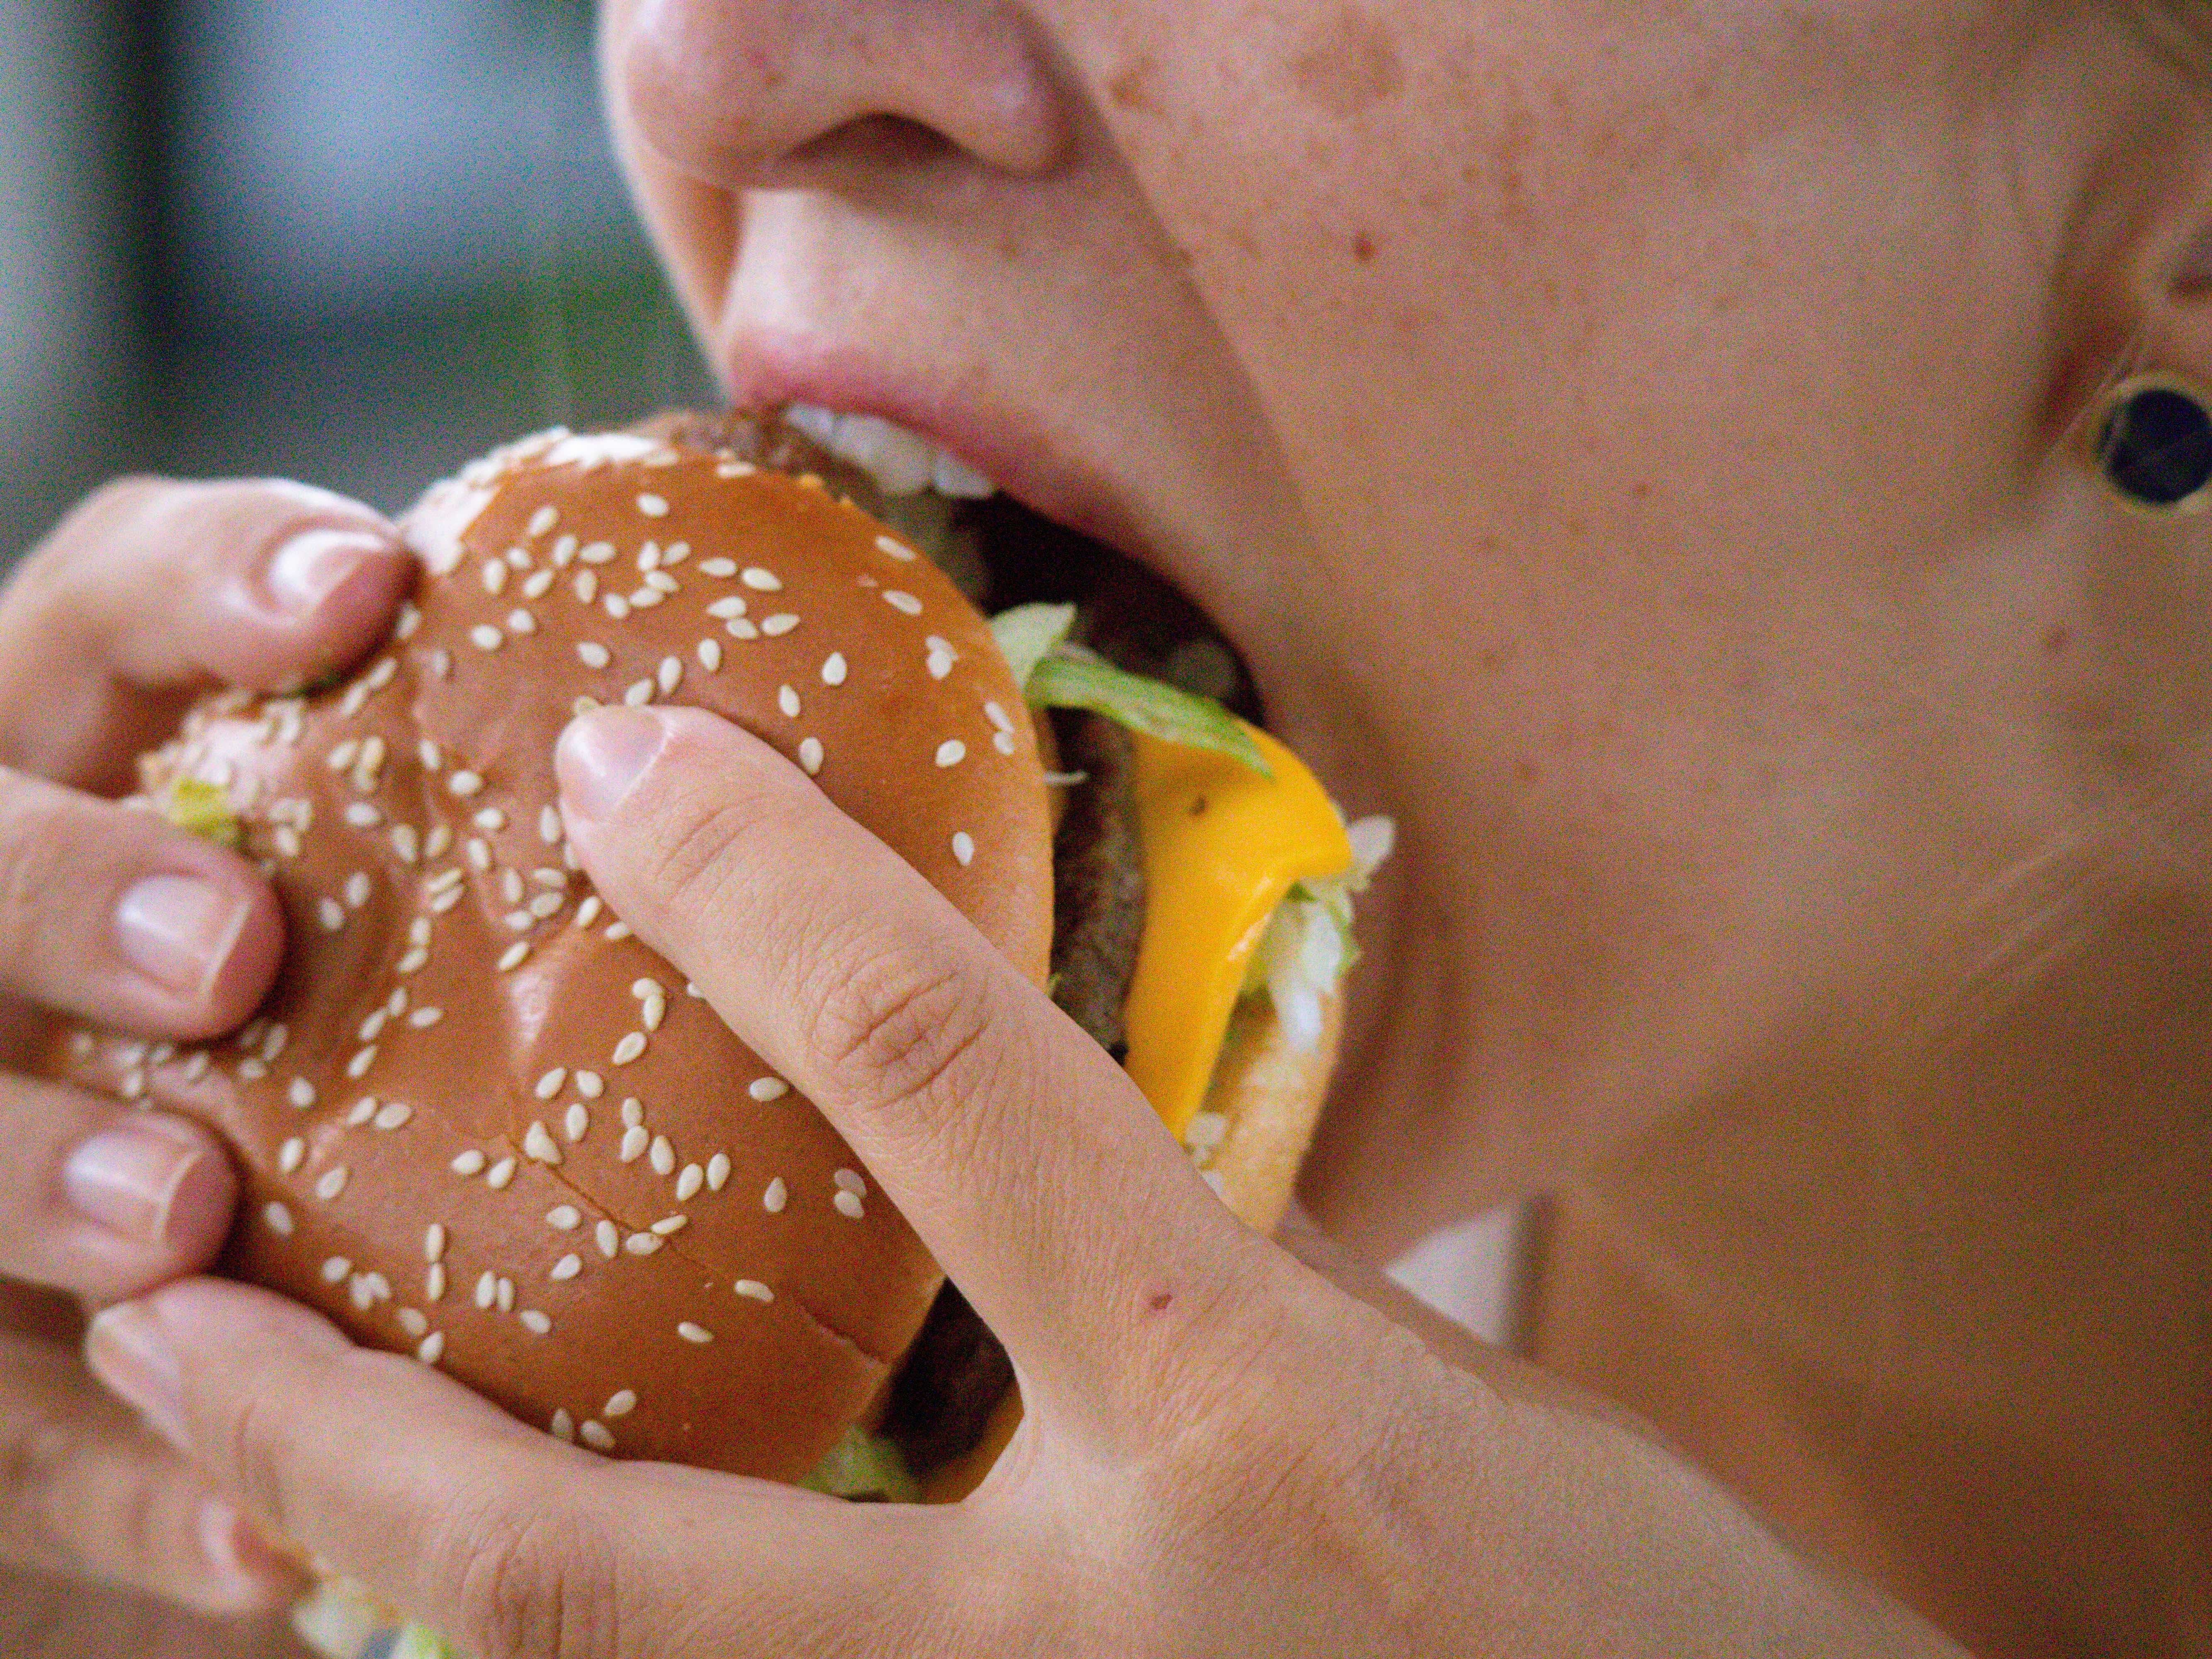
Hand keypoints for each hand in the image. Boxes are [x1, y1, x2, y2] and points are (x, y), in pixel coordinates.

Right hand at [0, 475, 409, 1614]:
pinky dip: (133, 1485)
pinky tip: (267, 1538)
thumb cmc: (385, 1024)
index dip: (212, 583)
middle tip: (237, 945)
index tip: (370, 586)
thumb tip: (751, 778)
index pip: (113, 611)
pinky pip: (9, 1447)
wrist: (233, 1261)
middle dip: (66, 885)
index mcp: (115, 768)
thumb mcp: (424, 898)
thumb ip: (500, 831)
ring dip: (40, 1176)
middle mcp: (11, 942)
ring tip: (188, 1218)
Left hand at [84, 704, 1964, 1656]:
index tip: (625, 763)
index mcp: (1242, 1414)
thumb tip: (1026, 1173)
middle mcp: (1099, 1614)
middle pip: (623, 1556)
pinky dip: (586, 1656)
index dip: (775, 897)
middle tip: (172, 1308)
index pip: (955, 1086)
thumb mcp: (1410, 1380)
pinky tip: (454, 1590)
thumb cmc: (1627, 1606)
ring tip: (234, 1469)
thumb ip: (1195, 1293)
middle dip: (354, 1442)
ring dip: (395, 1590)